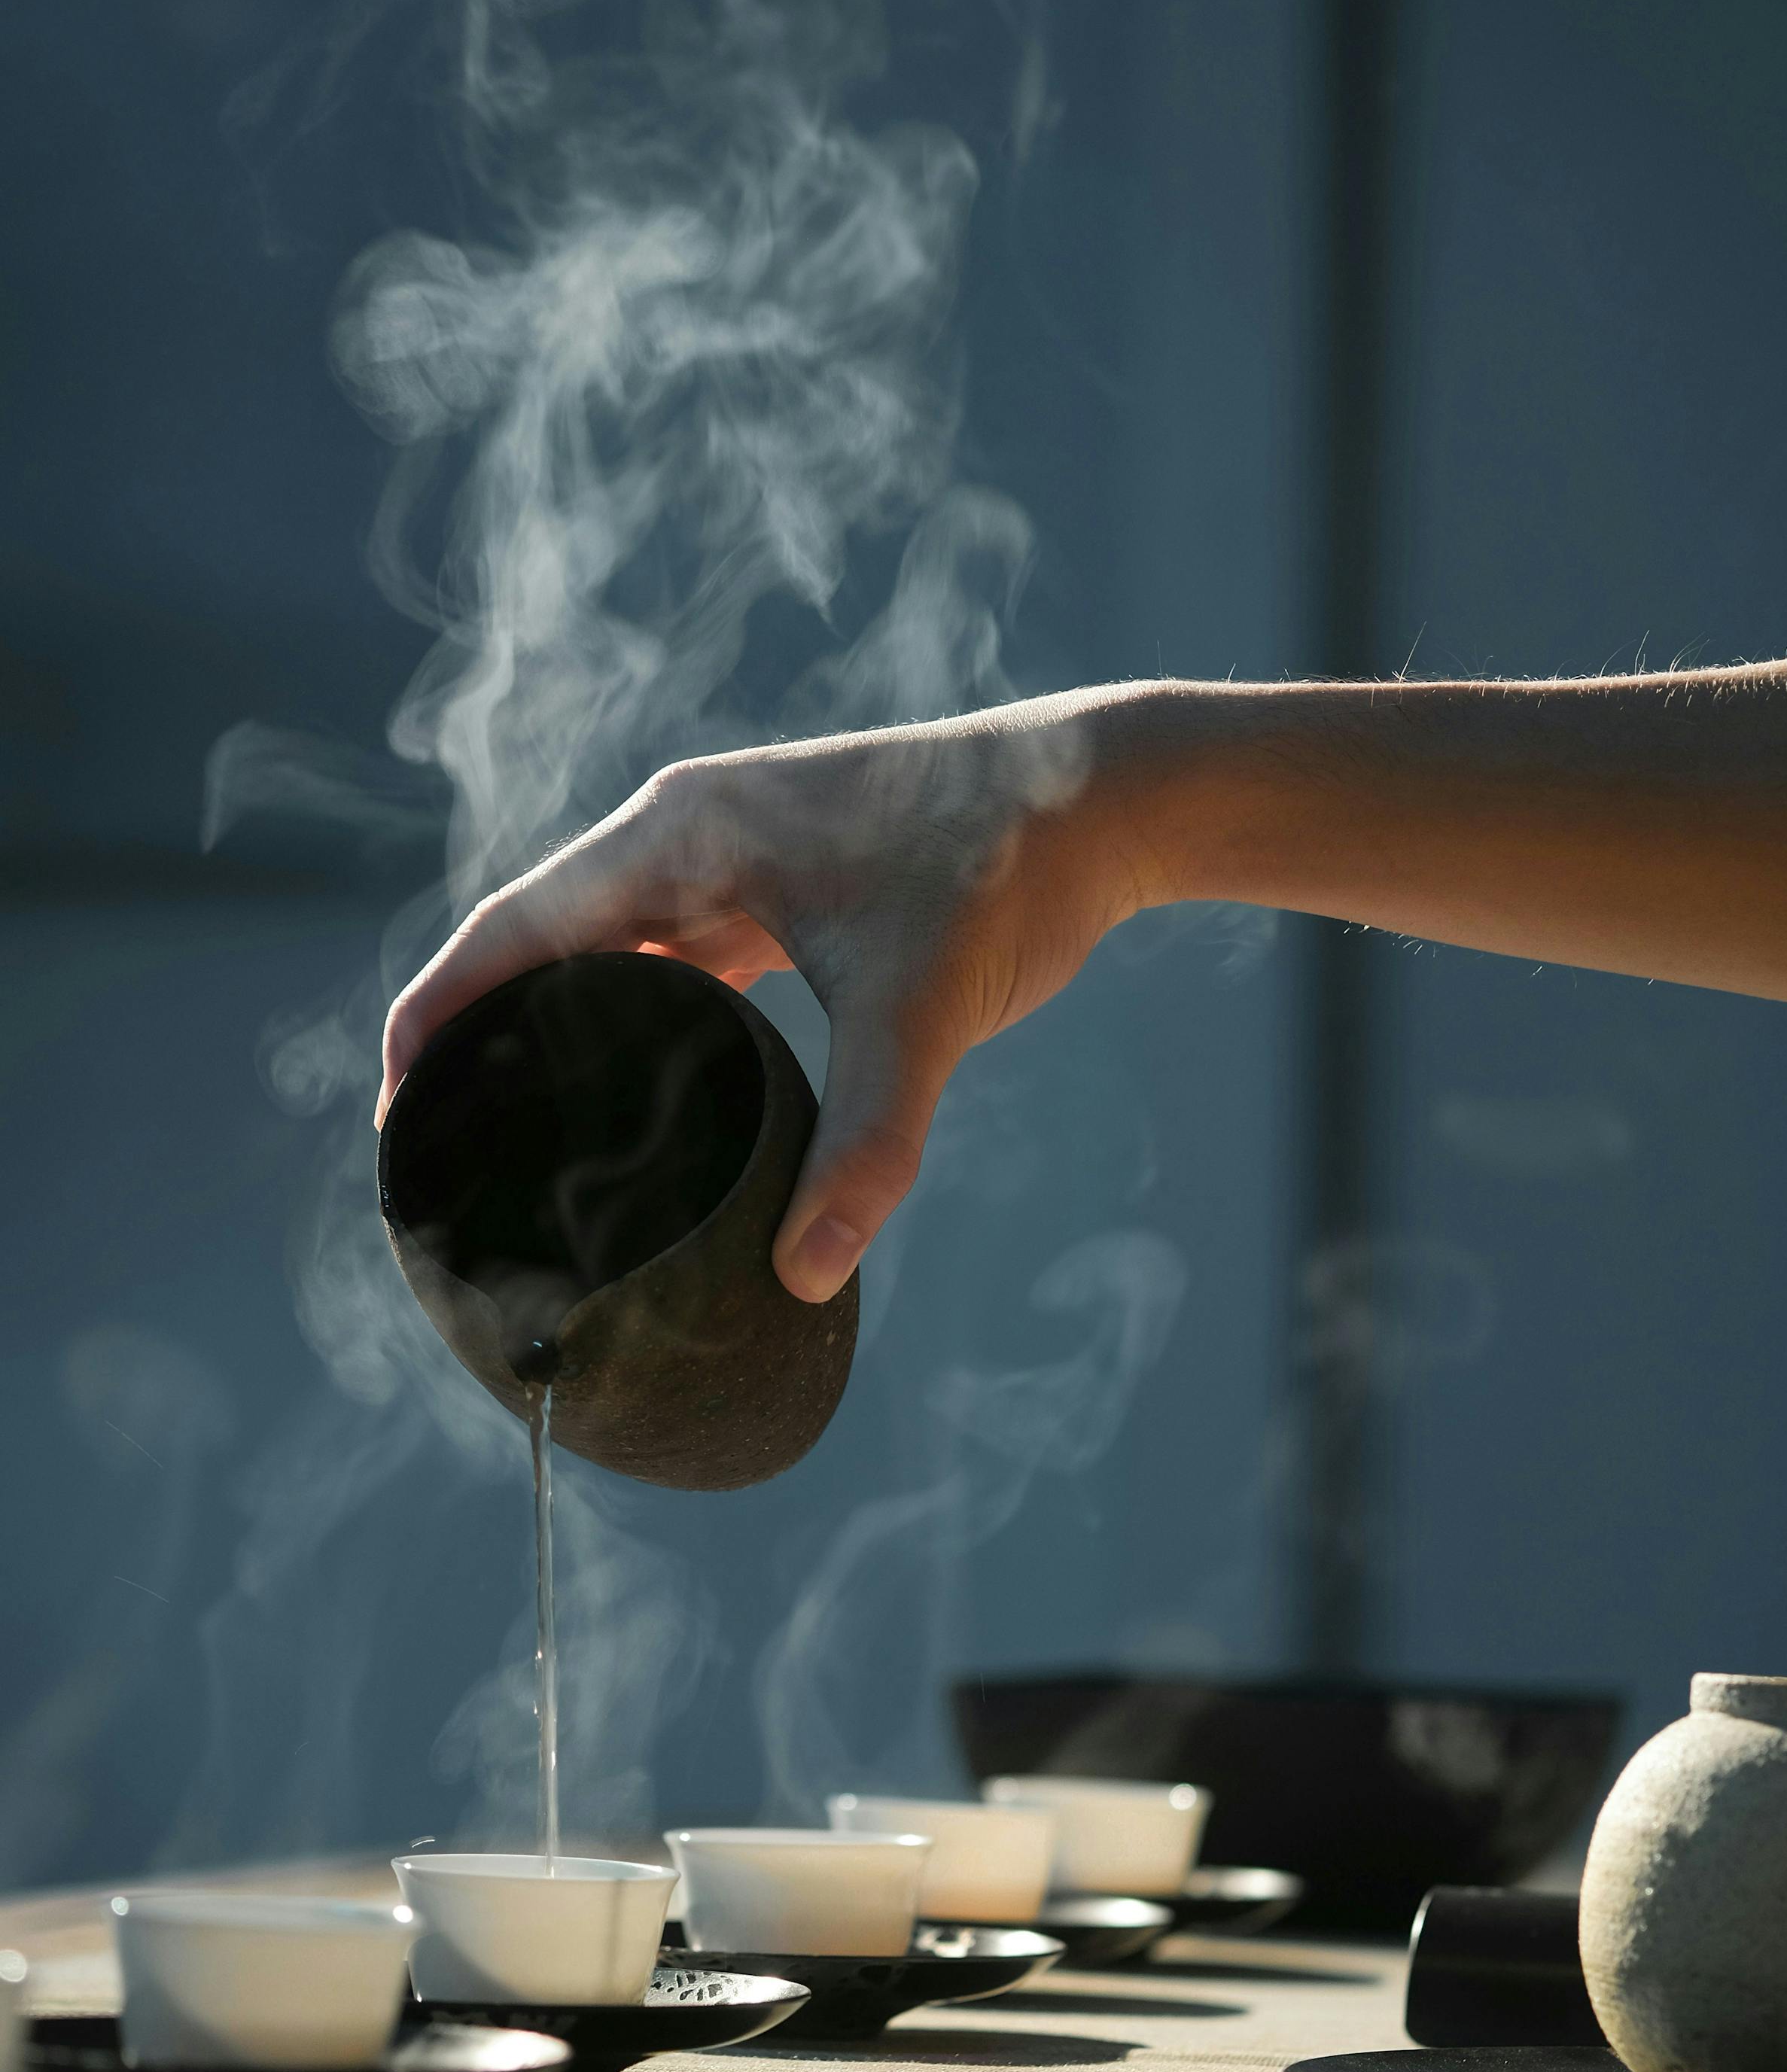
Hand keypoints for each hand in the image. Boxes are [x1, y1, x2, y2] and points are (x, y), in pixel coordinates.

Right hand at [377, 689, 1155, 1300]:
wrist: (1105, 798)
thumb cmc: (1004, 871)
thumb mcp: (920, 1014)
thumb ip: (865, 1147)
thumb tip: (805, 1274)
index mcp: (679, 833)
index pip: (512, 928)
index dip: (438, 1014)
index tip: (396, 1110)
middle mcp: (688, 834)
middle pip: (543, 941)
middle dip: (485, 1035)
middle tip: (445, 1149)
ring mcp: (736, 857)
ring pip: (611, 949)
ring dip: (560, 1027)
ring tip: (518, 1131)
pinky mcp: (785, 887)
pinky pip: (679, 955)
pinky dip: (641, 1018)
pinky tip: (634, 1090)